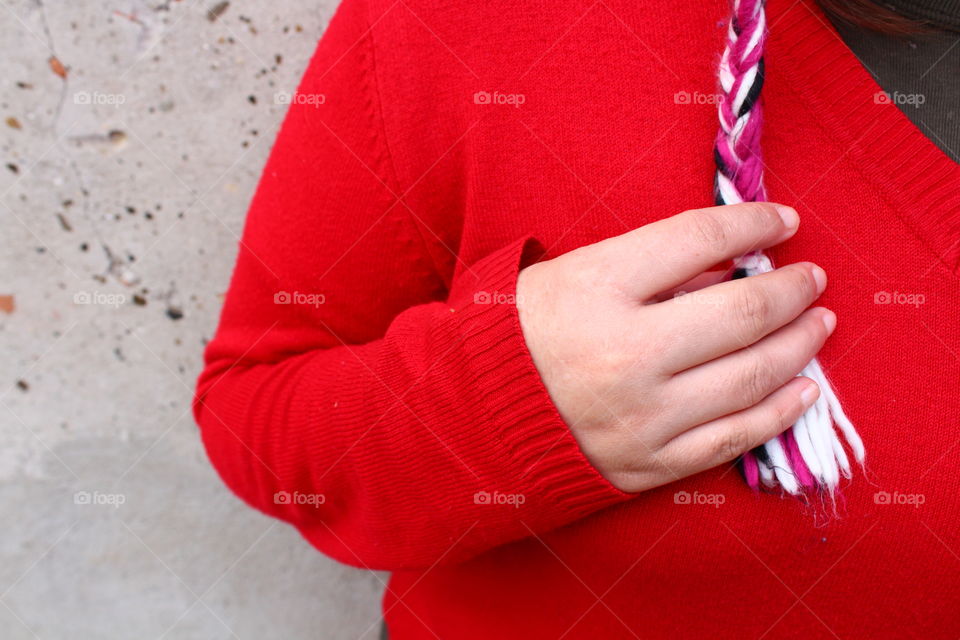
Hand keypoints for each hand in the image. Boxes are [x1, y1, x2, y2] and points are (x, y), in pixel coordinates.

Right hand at [515, 203, 833, 492]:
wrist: (474, 413)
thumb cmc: (522, 330)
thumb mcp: (572, 274)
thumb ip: (651, 267)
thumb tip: (733, 264)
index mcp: (597, 290)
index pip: (699, 240)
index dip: (754, 223)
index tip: (784, 221)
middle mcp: (625, 354)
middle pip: (742, 312)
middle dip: (792, 288)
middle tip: (812, 278)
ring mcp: (641, 416)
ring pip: (750, 377)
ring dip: (800, 346)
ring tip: (819, 324)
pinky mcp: (648, 463)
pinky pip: (733, 438)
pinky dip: (778, 411)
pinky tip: (804, 388)